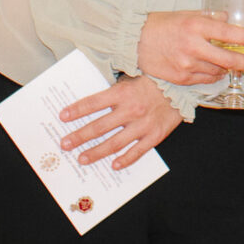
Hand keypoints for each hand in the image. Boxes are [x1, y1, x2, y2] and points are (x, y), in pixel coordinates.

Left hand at [60, 75, 179, 170]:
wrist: (181, 88)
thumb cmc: (153, 82)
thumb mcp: (131, 78)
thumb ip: (113, 91)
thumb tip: (90, 103)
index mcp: (123, 93)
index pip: (93, 103)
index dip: (76, 110)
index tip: (62, 117)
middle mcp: (131, 109)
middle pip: (99, 126)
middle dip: (79, 136)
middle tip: (65, 144)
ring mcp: (143, 124)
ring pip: (115, 143)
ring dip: (96, 152)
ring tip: (82, 159)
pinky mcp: (155, 135)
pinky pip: (137, 151)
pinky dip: (124, 160)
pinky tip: (113, 165)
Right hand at [138, 10, 243, 86]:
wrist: (134, 41)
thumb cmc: (159, 25)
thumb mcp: (185, 14)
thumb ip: (208, 17)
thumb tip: (227, 19)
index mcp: (195, 26)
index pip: (228, 32)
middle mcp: (193, 46)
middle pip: (229, 59)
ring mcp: (187, 64)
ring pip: (218, 71)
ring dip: (228, 68)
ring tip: (232, 64)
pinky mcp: (181, 78)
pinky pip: (205, 79)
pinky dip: (213, 75)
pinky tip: (215, 70)